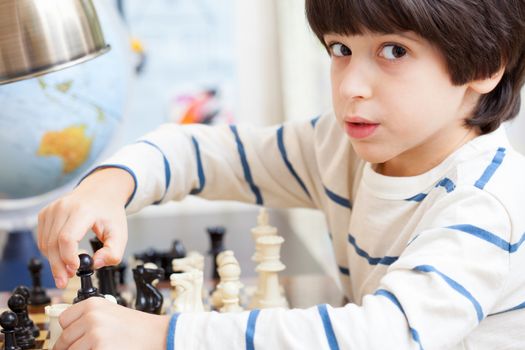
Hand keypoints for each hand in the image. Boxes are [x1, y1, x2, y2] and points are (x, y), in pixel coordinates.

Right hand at [37, 167, 133, 287]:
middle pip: (53, 243)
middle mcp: (64, 207)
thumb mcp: (120, 233)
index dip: (68, 257)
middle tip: (65, 280)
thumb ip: (113, 252)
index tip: (75, 270)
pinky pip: (42, 238)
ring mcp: (52, 209)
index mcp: (83, 210)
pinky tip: (62, 256)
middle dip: (58, 266)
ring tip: (66, 270)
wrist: (101, 192)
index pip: (67, 238)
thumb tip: (97, 264)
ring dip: (53, 261)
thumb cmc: (109, 212)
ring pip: (45, 243)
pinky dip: (50, 251)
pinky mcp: (45, 213)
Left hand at [54, 297, 169, 349]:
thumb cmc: (136, 326)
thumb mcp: (110, 312)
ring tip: (100, 347)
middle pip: (64, 339)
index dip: (68, 331)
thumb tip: (66, 333)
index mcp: (92, 304)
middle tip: (88, 346)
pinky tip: (106, 349)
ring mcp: (94, 335)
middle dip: (71, 347)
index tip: (71, 338)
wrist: (156, 335)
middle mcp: (91, 317)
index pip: (64, 320)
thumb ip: (88, 317)